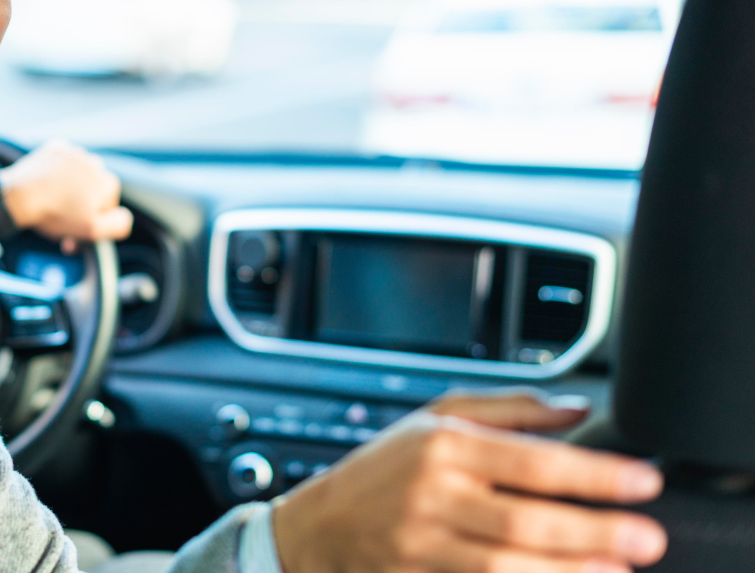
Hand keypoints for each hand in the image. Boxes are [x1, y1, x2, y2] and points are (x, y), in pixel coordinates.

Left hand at [0, 140, 133, 250]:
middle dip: (81, 203)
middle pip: (93, 189)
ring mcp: (73, 153)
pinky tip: (47, 186)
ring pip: (78, 175)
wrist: (19, 196)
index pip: (108, 204)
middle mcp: (94, 162)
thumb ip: (119, 224)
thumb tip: (124, 216)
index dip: (94, 218)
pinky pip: (61, 162)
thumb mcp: (93, 230)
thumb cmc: (55, 214)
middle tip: (63, 218)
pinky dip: (57, 173)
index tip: (78, 227)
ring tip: (53, 201)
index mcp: (106, 181)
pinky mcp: (55, 148)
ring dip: (70, 188)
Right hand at [272, 391, 666, 572]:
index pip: (529, 459)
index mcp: (441, 445)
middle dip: (591, 531)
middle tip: (646, 537)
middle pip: (522, 519)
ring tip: (617, 572)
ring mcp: (421, 545)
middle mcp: (431, 495)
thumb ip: (510, 411)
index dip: (591, 473)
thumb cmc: (383, 469)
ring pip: (503, 565)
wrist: (318, 527)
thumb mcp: (434, 418)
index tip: (642, 480)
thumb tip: (580, 408)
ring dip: (565, 572)